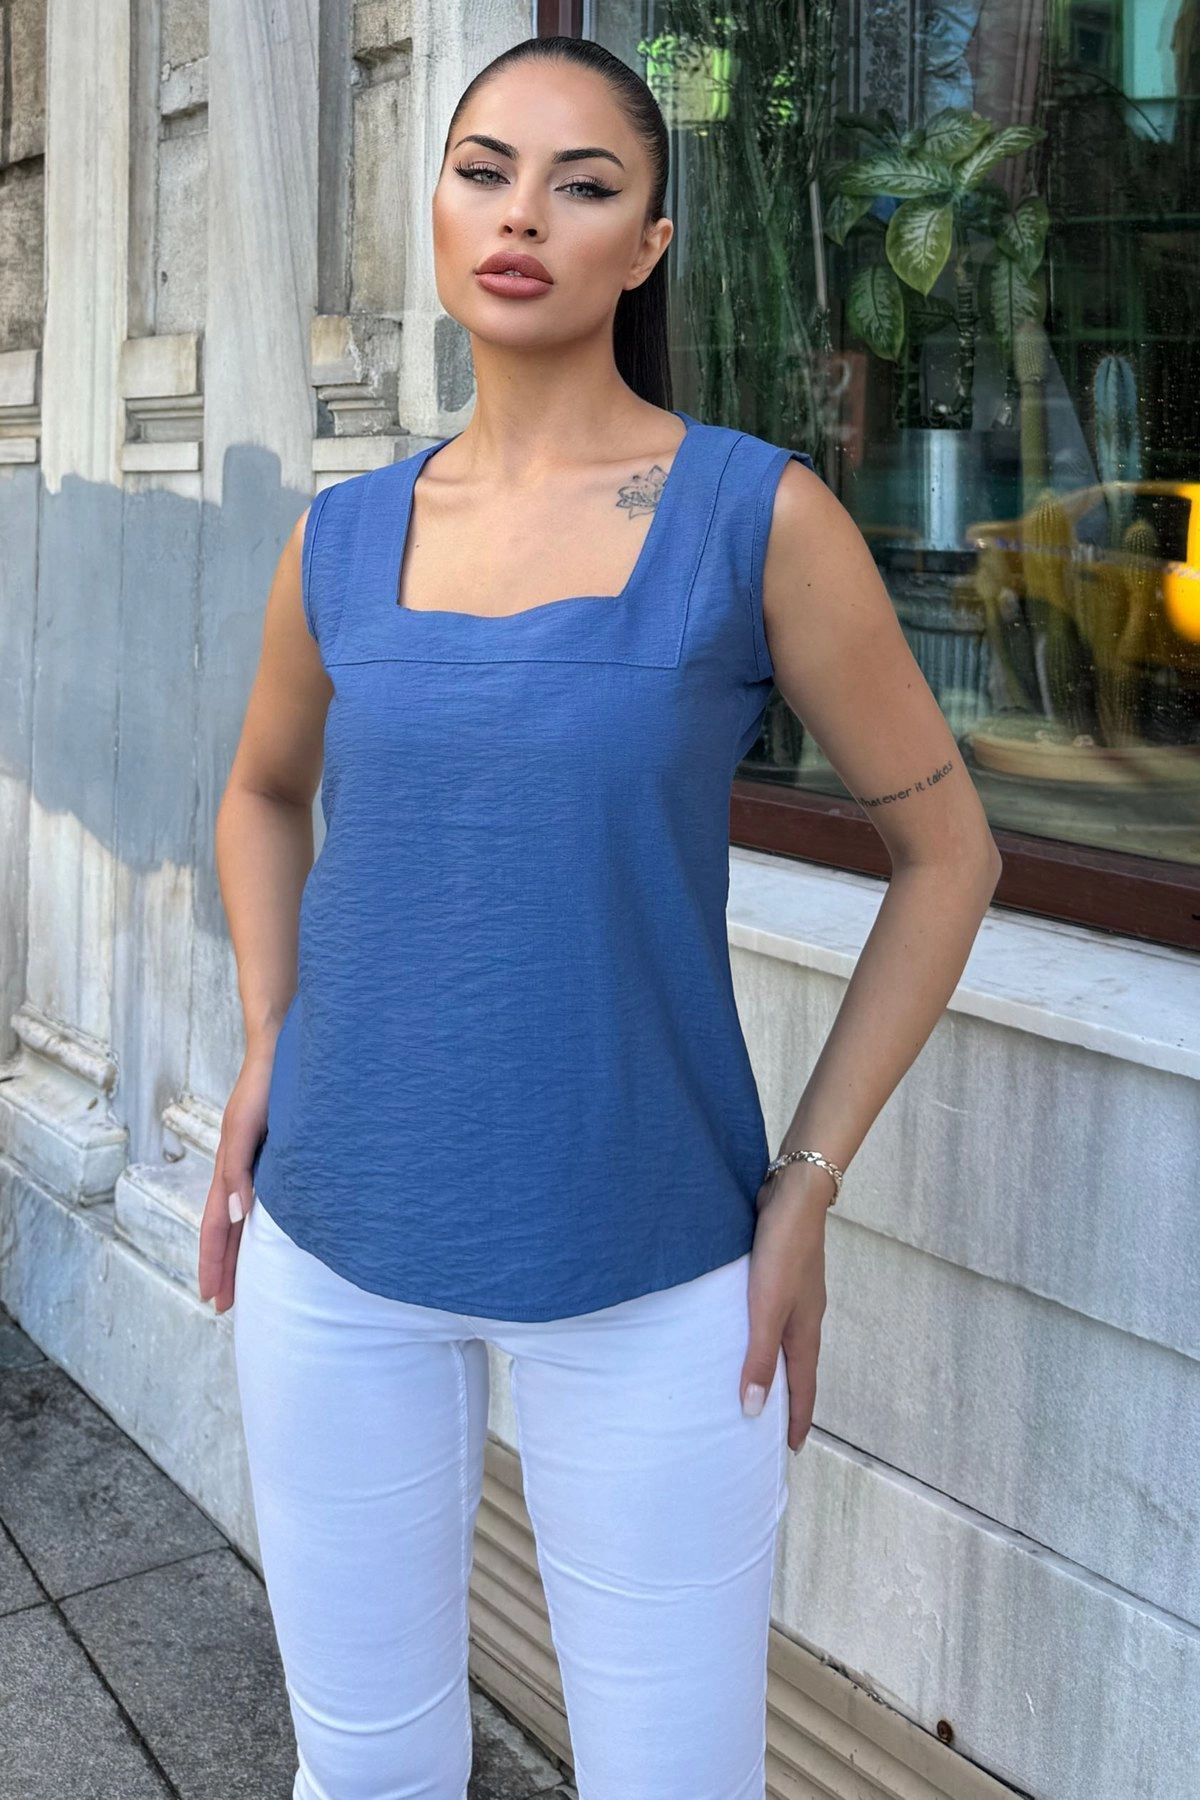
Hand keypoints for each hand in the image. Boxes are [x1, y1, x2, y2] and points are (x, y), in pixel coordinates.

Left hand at [197, 1048, 271, 1313]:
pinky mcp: (246, 1124)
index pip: (228, 1224)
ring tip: (220, 1282)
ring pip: (224, 1204)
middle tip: (219, 1305)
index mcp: (243, 1168)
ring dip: (222, 1246)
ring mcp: (238, 1144)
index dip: (224, 1260)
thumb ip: (273, 1169)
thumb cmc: (288, 1088)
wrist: (281, 1040)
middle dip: (220, 1266)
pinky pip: (239, 1164)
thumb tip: (256, 1211)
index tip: (222, 1296)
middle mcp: (234, 1161)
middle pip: (221, 1224)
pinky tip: (242, 1216)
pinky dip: (240, 1192)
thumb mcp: (285, 1136)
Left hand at [738, 1165, 829, 1451]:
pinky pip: (773, 1318)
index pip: (803, 1386)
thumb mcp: (767, 1308)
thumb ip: (760, 1357)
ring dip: (776, 1366)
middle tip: (775, 1426)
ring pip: (786, 1341)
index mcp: (804, 1330)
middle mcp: (805, 1316)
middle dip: (790, 1398)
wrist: (793, 1196)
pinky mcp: (782, 1274)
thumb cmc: (782, 1251)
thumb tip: (754, 1410)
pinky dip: (765, 1336)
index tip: (792, 1448)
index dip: (798, 1417)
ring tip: (760, 1384)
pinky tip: (748, 1330)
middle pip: (798, 1367)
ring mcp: (796, 1294)